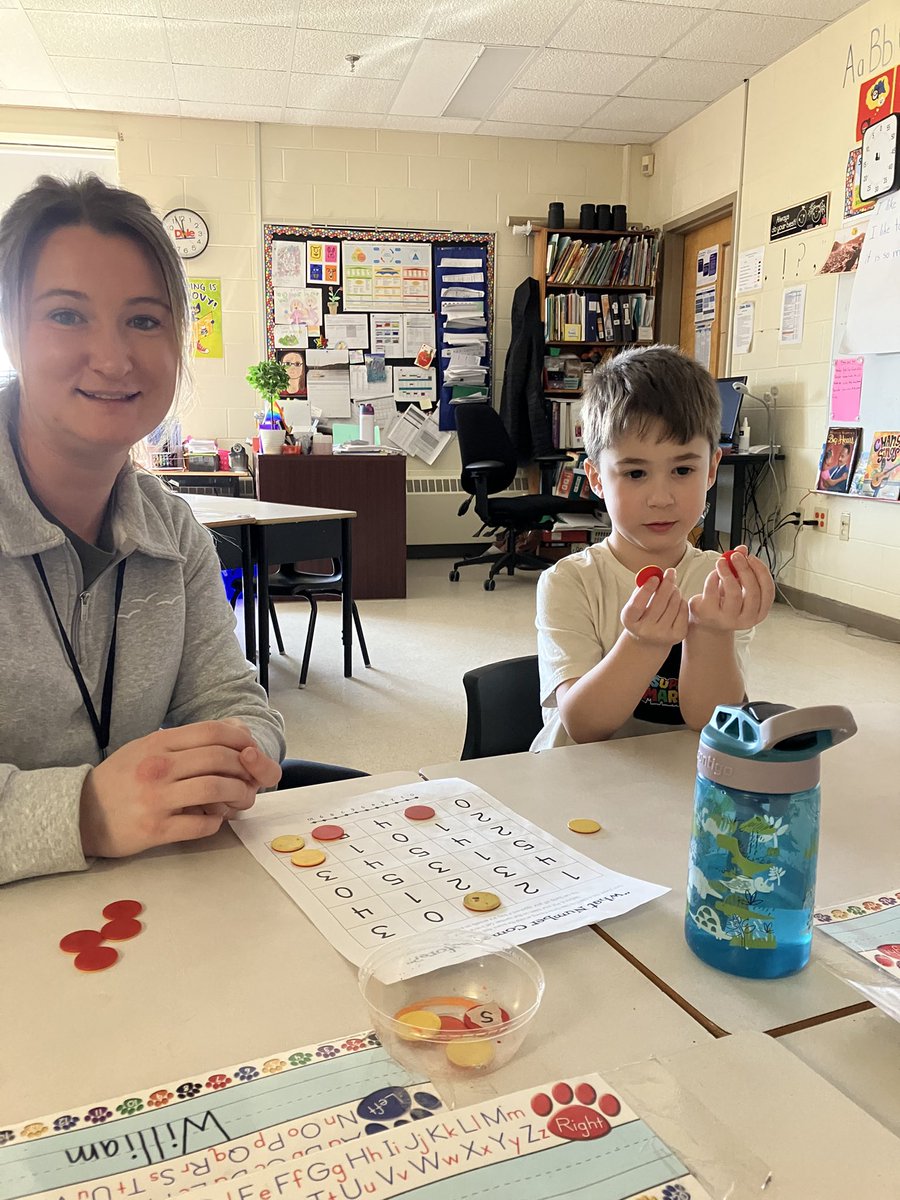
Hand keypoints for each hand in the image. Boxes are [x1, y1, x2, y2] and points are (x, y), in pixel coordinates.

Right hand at [79, 721, 278, 858]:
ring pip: (215, 789)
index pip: (213, 732)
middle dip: (245, 769)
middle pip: (219, 759)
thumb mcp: (146, 748)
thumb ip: (184, 740)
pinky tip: (216, 820)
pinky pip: (200, 824)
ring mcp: (157, 798)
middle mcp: (159, 767)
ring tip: (241, 800)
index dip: (241, 740)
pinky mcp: (155, 829)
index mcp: (158, 743)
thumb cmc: (120, 778)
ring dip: (237, 794)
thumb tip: (232, 729)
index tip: (251, 750)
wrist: (80, 813)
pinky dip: (216, 822)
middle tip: (251, 779)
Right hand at [621, 567, 688, 648]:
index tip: (655, 577)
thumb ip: (642, 588)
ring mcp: (662, 635)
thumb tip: (655, 572)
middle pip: (659, 604)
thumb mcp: (635, 603)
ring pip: (673, 605)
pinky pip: (683, 611)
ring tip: (672, 588)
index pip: (637, 605)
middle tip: (671, 572)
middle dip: (666, 585)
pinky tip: (676, 601)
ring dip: (674, 591)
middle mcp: (645, 631)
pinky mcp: (677, 636)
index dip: (646, 590)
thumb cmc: (641, 614)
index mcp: (630, 621)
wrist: (649, 640)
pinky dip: (681, 601)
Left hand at [688, 546, 774, 632]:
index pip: (768, 590)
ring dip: (728, 572)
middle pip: (752, 592)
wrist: (706, 621)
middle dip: (745, 570)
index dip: (761, 571)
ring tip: (721, 561)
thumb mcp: (737, 585)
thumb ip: (742, 567)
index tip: (751, 557)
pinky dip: (713, 578)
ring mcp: (728, 619)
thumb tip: (742, 548)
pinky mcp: (710, 614)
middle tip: (736, 555)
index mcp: (759, 612)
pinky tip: (714, 573)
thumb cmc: (725, 602)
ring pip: (733, 593)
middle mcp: (747, 619)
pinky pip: (714, 591)